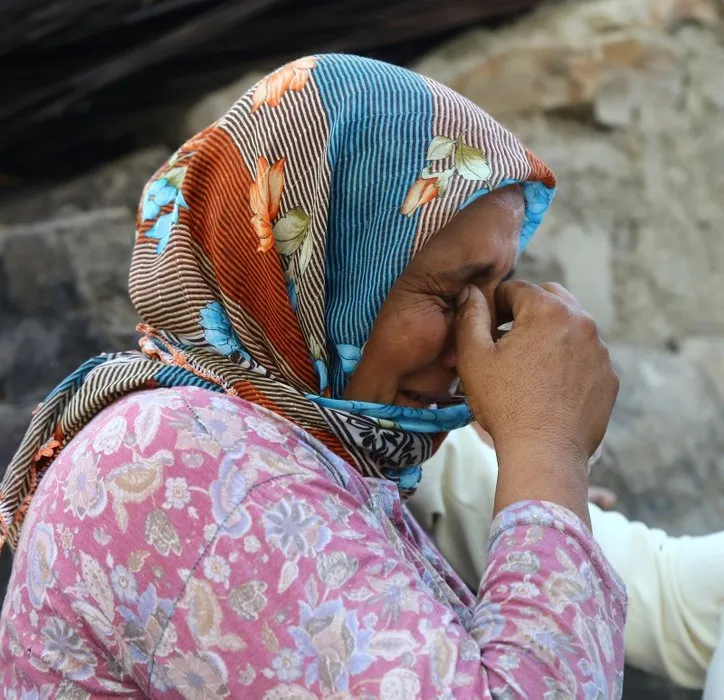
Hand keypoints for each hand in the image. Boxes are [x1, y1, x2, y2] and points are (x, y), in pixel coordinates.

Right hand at [454, 281, 618, 523]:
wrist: (544, 453)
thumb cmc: (504, 404)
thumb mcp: (474, 357)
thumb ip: (470, 316)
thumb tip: (470, 292)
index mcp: (548, 310)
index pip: (516, 288)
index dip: (495, 304)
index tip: (486, 327)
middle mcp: (581, 322)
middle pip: (550, 298)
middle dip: (527, 311)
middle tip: (508, 339)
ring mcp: (600, 351)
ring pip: (571, 326)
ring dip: (549, 334)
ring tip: (528, 366)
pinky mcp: (609, 377)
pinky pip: (585, 355)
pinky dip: (568, 360)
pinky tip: (548, 386)